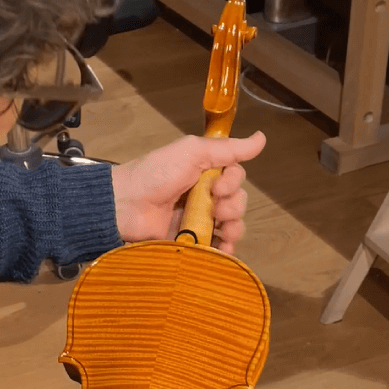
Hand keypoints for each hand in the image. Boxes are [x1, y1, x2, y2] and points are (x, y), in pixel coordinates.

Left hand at [111, 132, 265, 254]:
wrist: (126, 206)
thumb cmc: (156, 175)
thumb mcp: (191, 152)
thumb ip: (227, 148)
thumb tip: (262, 138)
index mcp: (205, 173)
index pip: (236, 179)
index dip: (233, 183)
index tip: (217, 187)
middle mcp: (205, 196)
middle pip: (237, 203)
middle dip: (234, 206)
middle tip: (216, 208)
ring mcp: (198, 221)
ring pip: (231, 226)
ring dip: (234, 227)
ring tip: (222, 229)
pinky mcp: (191, 243)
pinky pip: (217, 248)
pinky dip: (225, 249)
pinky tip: (224, 249)